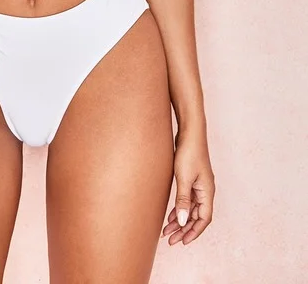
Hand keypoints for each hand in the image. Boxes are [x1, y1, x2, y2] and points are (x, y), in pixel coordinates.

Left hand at [162, 129, 214, 244]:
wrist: (190, 131)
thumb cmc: (189, 152)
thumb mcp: (184, 178)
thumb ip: (183, 200)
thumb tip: (183, 222)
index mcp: (207, 192)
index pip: (204, 219)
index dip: (194, 232)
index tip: (182, 242)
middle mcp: (205, 190)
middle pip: (197, 216)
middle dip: (184, 229)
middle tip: (170, 240)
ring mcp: (199, 184)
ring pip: (191, 209)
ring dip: (180, 220)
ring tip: (166, 231)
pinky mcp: (191, 178)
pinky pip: (187, 200)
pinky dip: (179, 209)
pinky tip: (170, 215)